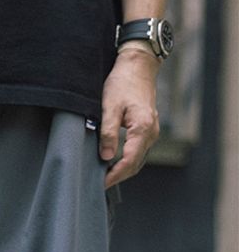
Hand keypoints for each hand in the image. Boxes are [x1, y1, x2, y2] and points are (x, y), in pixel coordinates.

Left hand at [99, 48, 161, 188]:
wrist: (138, 65)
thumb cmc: (122, 82)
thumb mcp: (109, 107)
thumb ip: (108, 133)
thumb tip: (106, 156)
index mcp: (142, 128)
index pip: (130, 161)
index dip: (115, 175)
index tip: (101, 184)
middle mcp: (151, 132)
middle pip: (136, 164)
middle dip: (118, 176)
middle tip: (99, 185)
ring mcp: (151, 131)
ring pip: (138, 159)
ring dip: (123, 170)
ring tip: (104, 177)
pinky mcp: (147, 128)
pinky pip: (138, 151)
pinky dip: (127, 160)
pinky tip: (113, 163)